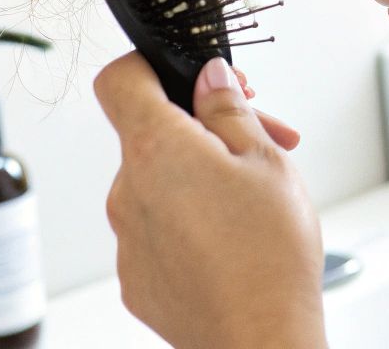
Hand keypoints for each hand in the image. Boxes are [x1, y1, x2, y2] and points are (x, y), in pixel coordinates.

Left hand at [95, 54, 325, 348]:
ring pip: (156, 185)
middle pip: (150, 136)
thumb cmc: (268, 257)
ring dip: (197, 179)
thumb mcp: (266, 161)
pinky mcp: (138, 279)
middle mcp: (127, 192)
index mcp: (155, 149)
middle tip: (256, 140)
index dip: (151, 67)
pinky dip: (188, 225)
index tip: (187, 75)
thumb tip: (209, 77)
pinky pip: (157, 232)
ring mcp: (128, 240)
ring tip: (251, 199)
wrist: (262, 341)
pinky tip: (231, 239)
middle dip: (201, 131)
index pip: (120, 81)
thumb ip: (229, 110)